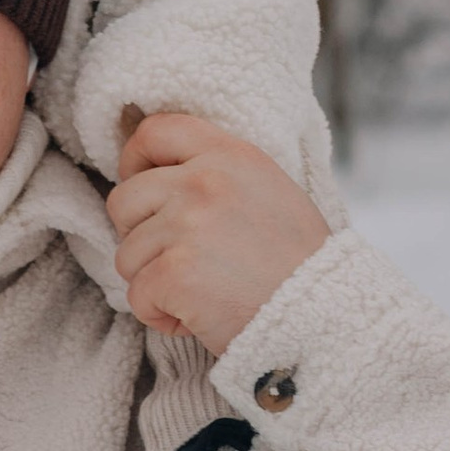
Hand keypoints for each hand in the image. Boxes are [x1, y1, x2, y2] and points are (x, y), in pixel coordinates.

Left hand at [106, 114, 328, 352]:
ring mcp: (187, 225)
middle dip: (139, 236)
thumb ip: (216, 175)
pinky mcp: (174, 272)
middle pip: (124, 199)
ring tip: (200, 293)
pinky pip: (136, 295)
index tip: (142, 190)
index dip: (134, 161)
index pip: (156, 132)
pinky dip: (159, 315)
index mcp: (231, 155)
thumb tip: (157, 175)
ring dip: (153, 282)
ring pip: (127, 254)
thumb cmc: (297, 265)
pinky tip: (196, 318)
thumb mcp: (268, 192)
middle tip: (178, 262)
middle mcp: (205, 181)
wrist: (325, 317)